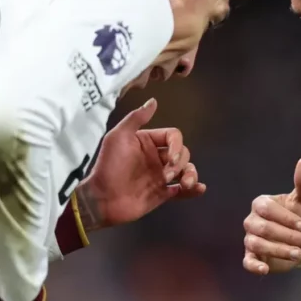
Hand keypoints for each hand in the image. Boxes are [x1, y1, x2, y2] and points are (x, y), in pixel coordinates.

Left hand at [77, 98, 204, 231]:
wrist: (101, 199)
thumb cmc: (108, 166)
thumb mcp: (118, 137)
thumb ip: (136, 118)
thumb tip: (154, 101)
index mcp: (147, 142)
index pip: (173, 136)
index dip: (176, 145)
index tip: (169, 158)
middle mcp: (156, 157)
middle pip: (182, 152)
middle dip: (180, 162)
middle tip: (166, 175)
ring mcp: (160, 177)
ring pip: (186, 170)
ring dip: (191, 174)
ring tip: (186, 184)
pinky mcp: (162, 194)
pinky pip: (182, 190)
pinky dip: (193, 189)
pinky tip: (199, 188)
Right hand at [243, 157, 300, 274]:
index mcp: (261, 204)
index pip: (268, 209)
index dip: (285, 217)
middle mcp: (252, 220)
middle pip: (263, 228)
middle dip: (286, 236)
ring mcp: (250, 239)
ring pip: (258, 245)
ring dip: (278, 250)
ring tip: (298, 254)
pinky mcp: (252, 257)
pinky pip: (248, 262)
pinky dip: (254, 266)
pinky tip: (265, 270)